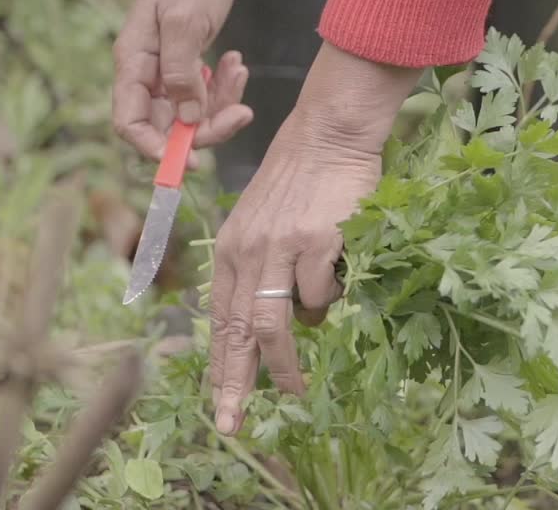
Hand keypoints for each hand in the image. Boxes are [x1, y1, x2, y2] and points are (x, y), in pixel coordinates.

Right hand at [112, 0, 250, 160]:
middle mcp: (147, 72)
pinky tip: (237, 64)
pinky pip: (206, 91)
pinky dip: (225, 87)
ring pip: (192, 111)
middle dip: (205, 127)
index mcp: (133, 63)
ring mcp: (168, 68)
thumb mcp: (184, 22)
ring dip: (221, 103)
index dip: (156, 149)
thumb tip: (187, 119)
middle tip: (242, 114)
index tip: (191, 158)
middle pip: (168, 125)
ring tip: (240, 72)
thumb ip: (181, 72)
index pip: (130, 123)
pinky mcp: (189, 61)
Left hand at [209, 44, 423, 434]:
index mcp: (230, 248)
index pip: (220, 319)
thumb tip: (293, 322)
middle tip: (231, 424)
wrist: (329, 133)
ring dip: (283, 365)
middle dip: (234, 384)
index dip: (220, 365)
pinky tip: (337, 283)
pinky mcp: (317, 240)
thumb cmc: (302, 178)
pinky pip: (320, 293)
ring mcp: (280, 247)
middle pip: (236, 332)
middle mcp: (248, 250)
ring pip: (273, 324)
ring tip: (294, 388)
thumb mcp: (266, 223)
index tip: (219, 405)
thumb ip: (265, 270)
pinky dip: (329, 300)